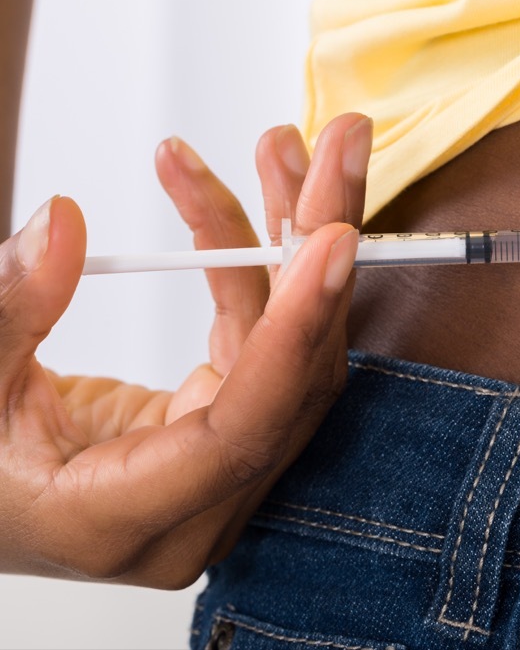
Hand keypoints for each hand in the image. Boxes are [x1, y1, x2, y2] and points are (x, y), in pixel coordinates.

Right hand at [0, 112, 371, 587]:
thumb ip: (8, 311)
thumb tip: (62, 224)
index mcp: (127, 519)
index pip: (246, 427)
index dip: (296, 331)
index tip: (333, 241)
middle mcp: (197, 503)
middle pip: (296, 369)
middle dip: (318, 243)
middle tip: (341, 145)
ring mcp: (219, 464)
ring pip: (288, 340)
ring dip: (285, 234)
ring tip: (280, 148)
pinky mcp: (221, 419)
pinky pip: (252, 331)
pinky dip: (240, 258)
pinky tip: (214, 194)